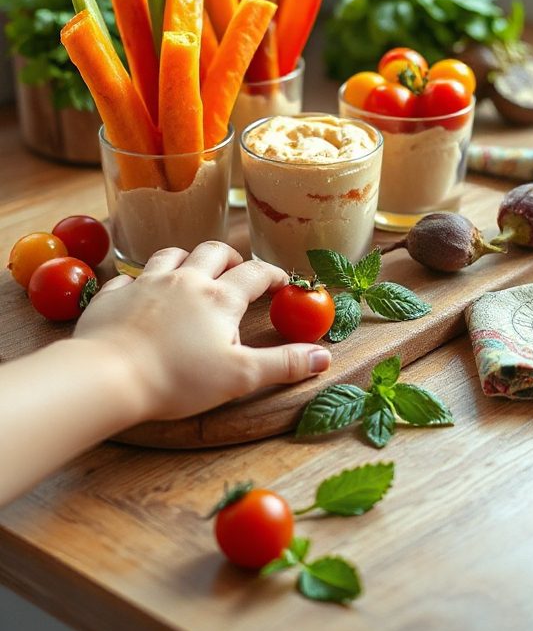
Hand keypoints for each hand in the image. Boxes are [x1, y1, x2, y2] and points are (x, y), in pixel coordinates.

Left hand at [73, 241, 331, 420]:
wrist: (110, 375)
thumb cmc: (179, 379)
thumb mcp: (241, 377)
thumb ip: (284, 363)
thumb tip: (324, 357)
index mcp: (220, 297)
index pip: (255, 273)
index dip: (273, 274)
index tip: (283, 280)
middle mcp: (186, 280)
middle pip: (213, 251)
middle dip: (230, 257)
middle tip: (238, 270)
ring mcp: (147, 283)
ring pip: (171, 255)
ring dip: (186, 260)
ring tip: (192, 273)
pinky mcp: (114, 295)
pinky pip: (129, 278)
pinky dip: (140, 282)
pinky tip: (140, 294)